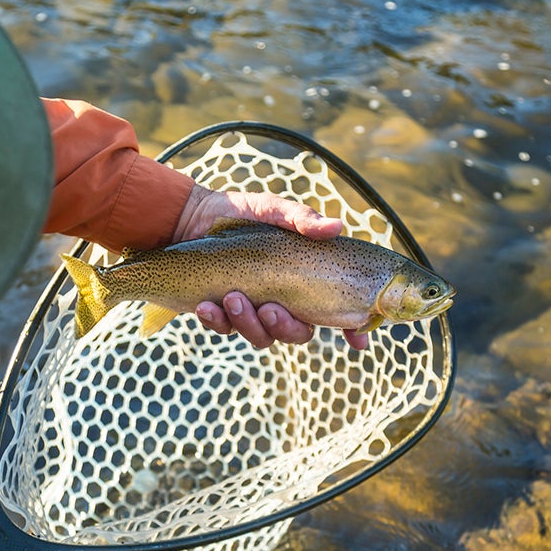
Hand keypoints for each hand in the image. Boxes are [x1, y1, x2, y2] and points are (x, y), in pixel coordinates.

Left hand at [175, 187, 367, 349]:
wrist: (193, 218)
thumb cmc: (241, 213)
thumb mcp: (272, 209)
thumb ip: (301, 219)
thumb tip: (336, 227)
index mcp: (304, 280)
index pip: (336, 310)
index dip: (350, 328)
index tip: (358, 341)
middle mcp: (283, 301)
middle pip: (298, 333)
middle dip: (285, 327)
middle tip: (270, 308)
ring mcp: (253, 310)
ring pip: (262, 337)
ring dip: (249, 323)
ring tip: (231, 297)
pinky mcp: (222, 314)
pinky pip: (225, 329)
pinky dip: (217, 321)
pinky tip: (205, 306)